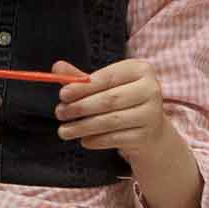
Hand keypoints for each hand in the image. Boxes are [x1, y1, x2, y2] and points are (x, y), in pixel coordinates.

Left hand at [52, 59, 177, 162]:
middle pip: (109, 99)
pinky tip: (84, 140)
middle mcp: (151, 89)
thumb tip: (57, 67)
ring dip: (83, 127)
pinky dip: (96, 140)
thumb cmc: (124, 102)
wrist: (150, 130)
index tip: (62, 95)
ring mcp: (151, 114)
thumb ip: (82, 78)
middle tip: (60, 113)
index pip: (107, 77)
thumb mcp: (106, 86)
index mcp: (140, 70)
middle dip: (80, 107)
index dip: (83, 86)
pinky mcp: (146, 136)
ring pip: (110, 121)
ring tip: (64, 131)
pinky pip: (115, 138)